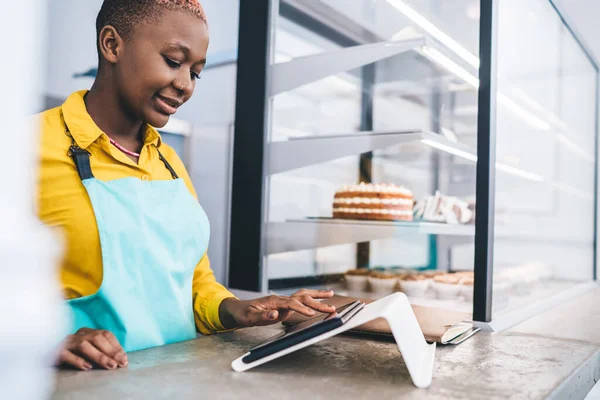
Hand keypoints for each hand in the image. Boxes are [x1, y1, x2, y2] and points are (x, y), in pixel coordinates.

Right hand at [56, 328, 127, 370]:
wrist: (43, 354)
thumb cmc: (72, 355)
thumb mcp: (88, 351)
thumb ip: (101, 353)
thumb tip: (120, 360)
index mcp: (88, 332)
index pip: (106, 335)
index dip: (116, 346)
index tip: (124, 359)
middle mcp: (78, 334)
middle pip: (96, 338)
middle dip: (110, 351)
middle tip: (119, 364)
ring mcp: (66, 342)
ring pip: (83, 345)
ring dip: (99, 356)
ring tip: (110, 366)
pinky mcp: (55, 352)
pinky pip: (66, 354)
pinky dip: (78, 360)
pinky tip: (87, 367)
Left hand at [220, 289, 335, 327]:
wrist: (239, 309)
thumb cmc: (243, 313)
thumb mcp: (249, 317)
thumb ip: (262, 316)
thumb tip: (275, 314)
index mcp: (274, 301)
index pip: (291, 304)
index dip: (301, 308)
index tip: (311, 313)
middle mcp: (281, 299)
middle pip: (302, 297)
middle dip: (317, 302)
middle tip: (332, 307)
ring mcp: (284, 301)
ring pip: (303, 295)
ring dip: (317, 295)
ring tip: (331, 295)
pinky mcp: (285, 306)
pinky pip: (301, 301)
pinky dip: (312, 299)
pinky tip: (320, 300)